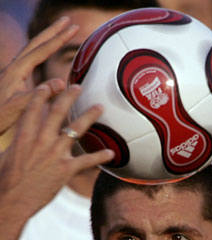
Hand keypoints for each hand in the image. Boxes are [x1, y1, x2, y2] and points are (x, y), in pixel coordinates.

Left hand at [0, 16, 78, 134]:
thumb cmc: (0, 116)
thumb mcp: (20, 107)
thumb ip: (39, 94)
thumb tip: (61, 83)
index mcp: (17, 70)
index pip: (42, 50)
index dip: (59, 38)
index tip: (73, 28)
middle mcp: (14, 66)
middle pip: (36, 42)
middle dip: (53, 30)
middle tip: (68, 20)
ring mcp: (13, 70)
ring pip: (33, 47)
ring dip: (47, 37)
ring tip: (60, 30)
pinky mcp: (14, 77)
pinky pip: (30, 57)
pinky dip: (41, 49)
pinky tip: (45, 51)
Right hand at [0, 84, 113, 239]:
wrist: (11, 200)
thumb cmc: (5, 180)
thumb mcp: (5, 155)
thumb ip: (18, 142)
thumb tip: (22, 136)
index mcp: (24, 135)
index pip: (34, 107)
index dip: (44, 93)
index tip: (51, 85)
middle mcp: (41, 140)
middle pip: (58, 112)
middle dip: (69, 96)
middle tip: (78, 86)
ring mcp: (55, 154)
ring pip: (76, 129)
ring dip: (89, 116)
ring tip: (100, 106)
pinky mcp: (65, 170)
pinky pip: (87, 161)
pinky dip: (100, 156)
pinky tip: (111, 153)